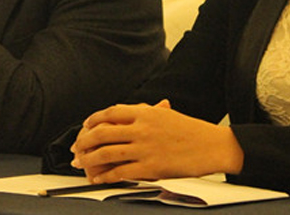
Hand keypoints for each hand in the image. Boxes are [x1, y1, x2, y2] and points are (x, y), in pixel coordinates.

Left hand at [70, 100, 243, 182]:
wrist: (212, 146)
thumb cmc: (191, 131)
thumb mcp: (167, 115)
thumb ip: (145, 114)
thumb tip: (124, 116)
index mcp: (147, 112)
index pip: (111, 112)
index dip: (94, 119)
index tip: (86, 125)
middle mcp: (143, 128)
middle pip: (103, 132)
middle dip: (85, 141)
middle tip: (76, 148)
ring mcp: (146, 148)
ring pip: (107, 153)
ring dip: (89, 159)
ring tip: (80, 163)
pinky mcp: (151, 168)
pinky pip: (121, 172)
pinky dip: (106, 176)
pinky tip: (98, 178)